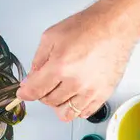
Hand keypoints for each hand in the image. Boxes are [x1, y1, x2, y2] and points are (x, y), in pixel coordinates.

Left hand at [16, 8, 135, 120]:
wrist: (115, 25)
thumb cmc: (87, 27)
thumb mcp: (51, 37)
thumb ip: (37, 61)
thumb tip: (30, 81)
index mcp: (60, 66)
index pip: (35, 91)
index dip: (26, 93)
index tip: (24, 93)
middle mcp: (76, 82)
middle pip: (49, 102)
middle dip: (43, 93)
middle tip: (47, 82)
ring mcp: (91, 90)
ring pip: (66, 113)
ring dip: (59, 104)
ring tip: (61, 91)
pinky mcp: (104, 94)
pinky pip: (84, 113)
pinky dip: (76, 109)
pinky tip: (74, 96)